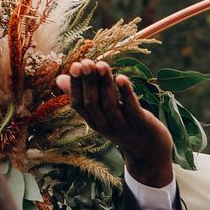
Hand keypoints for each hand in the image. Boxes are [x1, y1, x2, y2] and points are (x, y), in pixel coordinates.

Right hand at [56, 59, 174, 186]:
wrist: (149, 147)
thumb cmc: (121, 122)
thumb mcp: (100, 112)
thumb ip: (82, 95)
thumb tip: (59, 79)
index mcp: (93, 121)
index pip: (79, 105)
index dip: (75, 86)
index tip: (75, 65)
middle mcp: (105, 126)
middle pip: (93, 104)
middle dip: (89, 82)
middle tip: (86, 63)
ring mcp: (123, 127)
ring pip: (110, 105)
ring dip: (105, 84)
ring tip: (101, 65)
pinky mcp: (141, 124)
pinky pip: (131, 108)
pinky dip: (126, 93)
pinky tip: (121, 78)